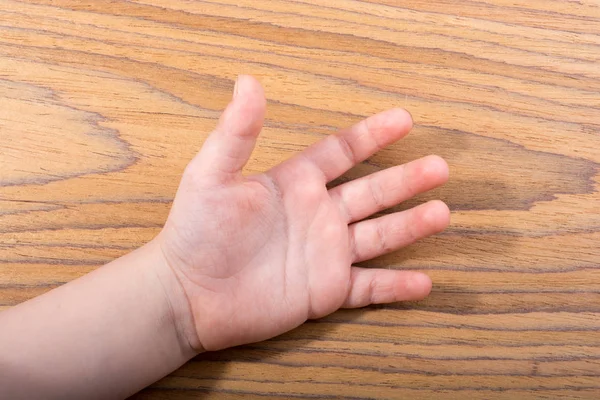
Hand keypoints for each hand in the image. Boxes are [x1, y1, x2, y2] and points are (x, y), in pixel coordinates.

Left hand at [158, 76, 449, 351]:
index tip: (404, 118)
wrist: (189, 295)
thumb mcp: (212, 176)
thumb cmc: (196, 233)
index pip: (341, 152)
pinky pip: (368, 288)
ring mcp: (324, 255)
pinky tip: (424, 282)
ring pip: (378, 237)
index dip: (372, 135)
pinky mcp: (324, 292)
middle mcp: (317, 216)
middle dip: (406, 180)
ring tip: (442, 213)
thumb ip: (237, 133)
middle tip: (440, 167)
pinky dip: (395, 287)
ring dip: (410, 226)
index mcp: (295, 184)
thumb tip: (248, 81)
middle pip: (371, 192)